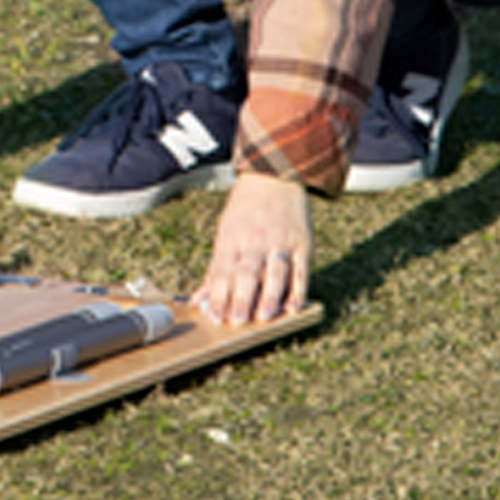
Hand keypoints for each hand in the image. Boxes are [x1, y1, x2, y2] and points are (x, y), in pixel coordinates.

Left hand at [193, 172, 310, 324]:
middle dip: (240, 297)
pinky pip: (300, 270)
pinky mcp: (303, 243)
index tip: (213, 316)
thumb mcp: (225, 234)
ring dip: (269, 295)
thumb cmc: (244, 212)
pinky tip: (293, 308)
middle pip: (246, 272)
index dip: (217, 295)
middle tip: (236, 321)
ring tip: (264, 317)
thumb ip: (214, 270)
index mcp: (231, 238)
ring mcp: (280, 242)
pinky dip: (298, 290)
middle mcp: (254, 240)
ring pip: (274, 272)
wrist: (274, 177)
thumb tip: (197, 301)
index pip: (221, 270)